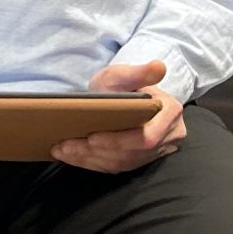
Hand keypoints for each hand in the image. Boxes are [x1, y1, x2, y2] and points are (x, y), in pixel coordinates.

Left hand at [53, 60, 187, 172]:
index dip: (119, 141)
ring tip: (63, 150)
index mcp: (169, 113)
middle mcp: (169, 136)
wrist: (123, 97)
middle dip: (97, 152)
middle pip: (132, 154)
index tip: (92, 138)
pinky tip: (71, 156)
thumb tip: (158, 66)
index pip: (147, 137)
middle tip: (66, 146)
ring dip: (90, 159)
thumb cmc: (123, 84)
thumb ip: (140, 72)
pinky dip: (92, 163)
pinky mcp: (142, 159)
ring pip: (123, 162)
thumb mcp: (125, 74)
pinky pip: (118, 167)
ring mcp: (157, 151)